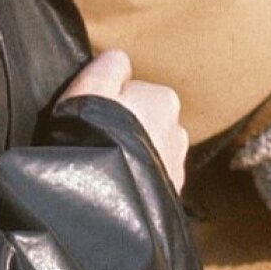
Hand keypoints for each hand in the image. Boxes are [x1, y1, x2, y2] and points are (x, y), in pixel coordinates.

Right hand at [63, 45, 188, 192]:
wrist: (104, 208)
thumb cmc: (93, 139)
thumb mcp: (91, 88)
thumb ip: (110, 65)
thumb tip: (121, 61)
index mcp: (164, 99)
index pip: (133, 92)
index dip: (108, 104)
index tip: (92, 120)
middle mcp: (179, 131)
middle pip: (144, 123)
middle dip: (127, 131)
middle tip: (98, 147)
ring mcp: (177, 168)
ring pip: (149, 154)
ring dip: (134, 160)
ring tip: (107, 174)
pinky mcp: (170, 200)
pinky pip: (150, 184)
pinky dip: (137, 186)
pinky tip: (118, 194)